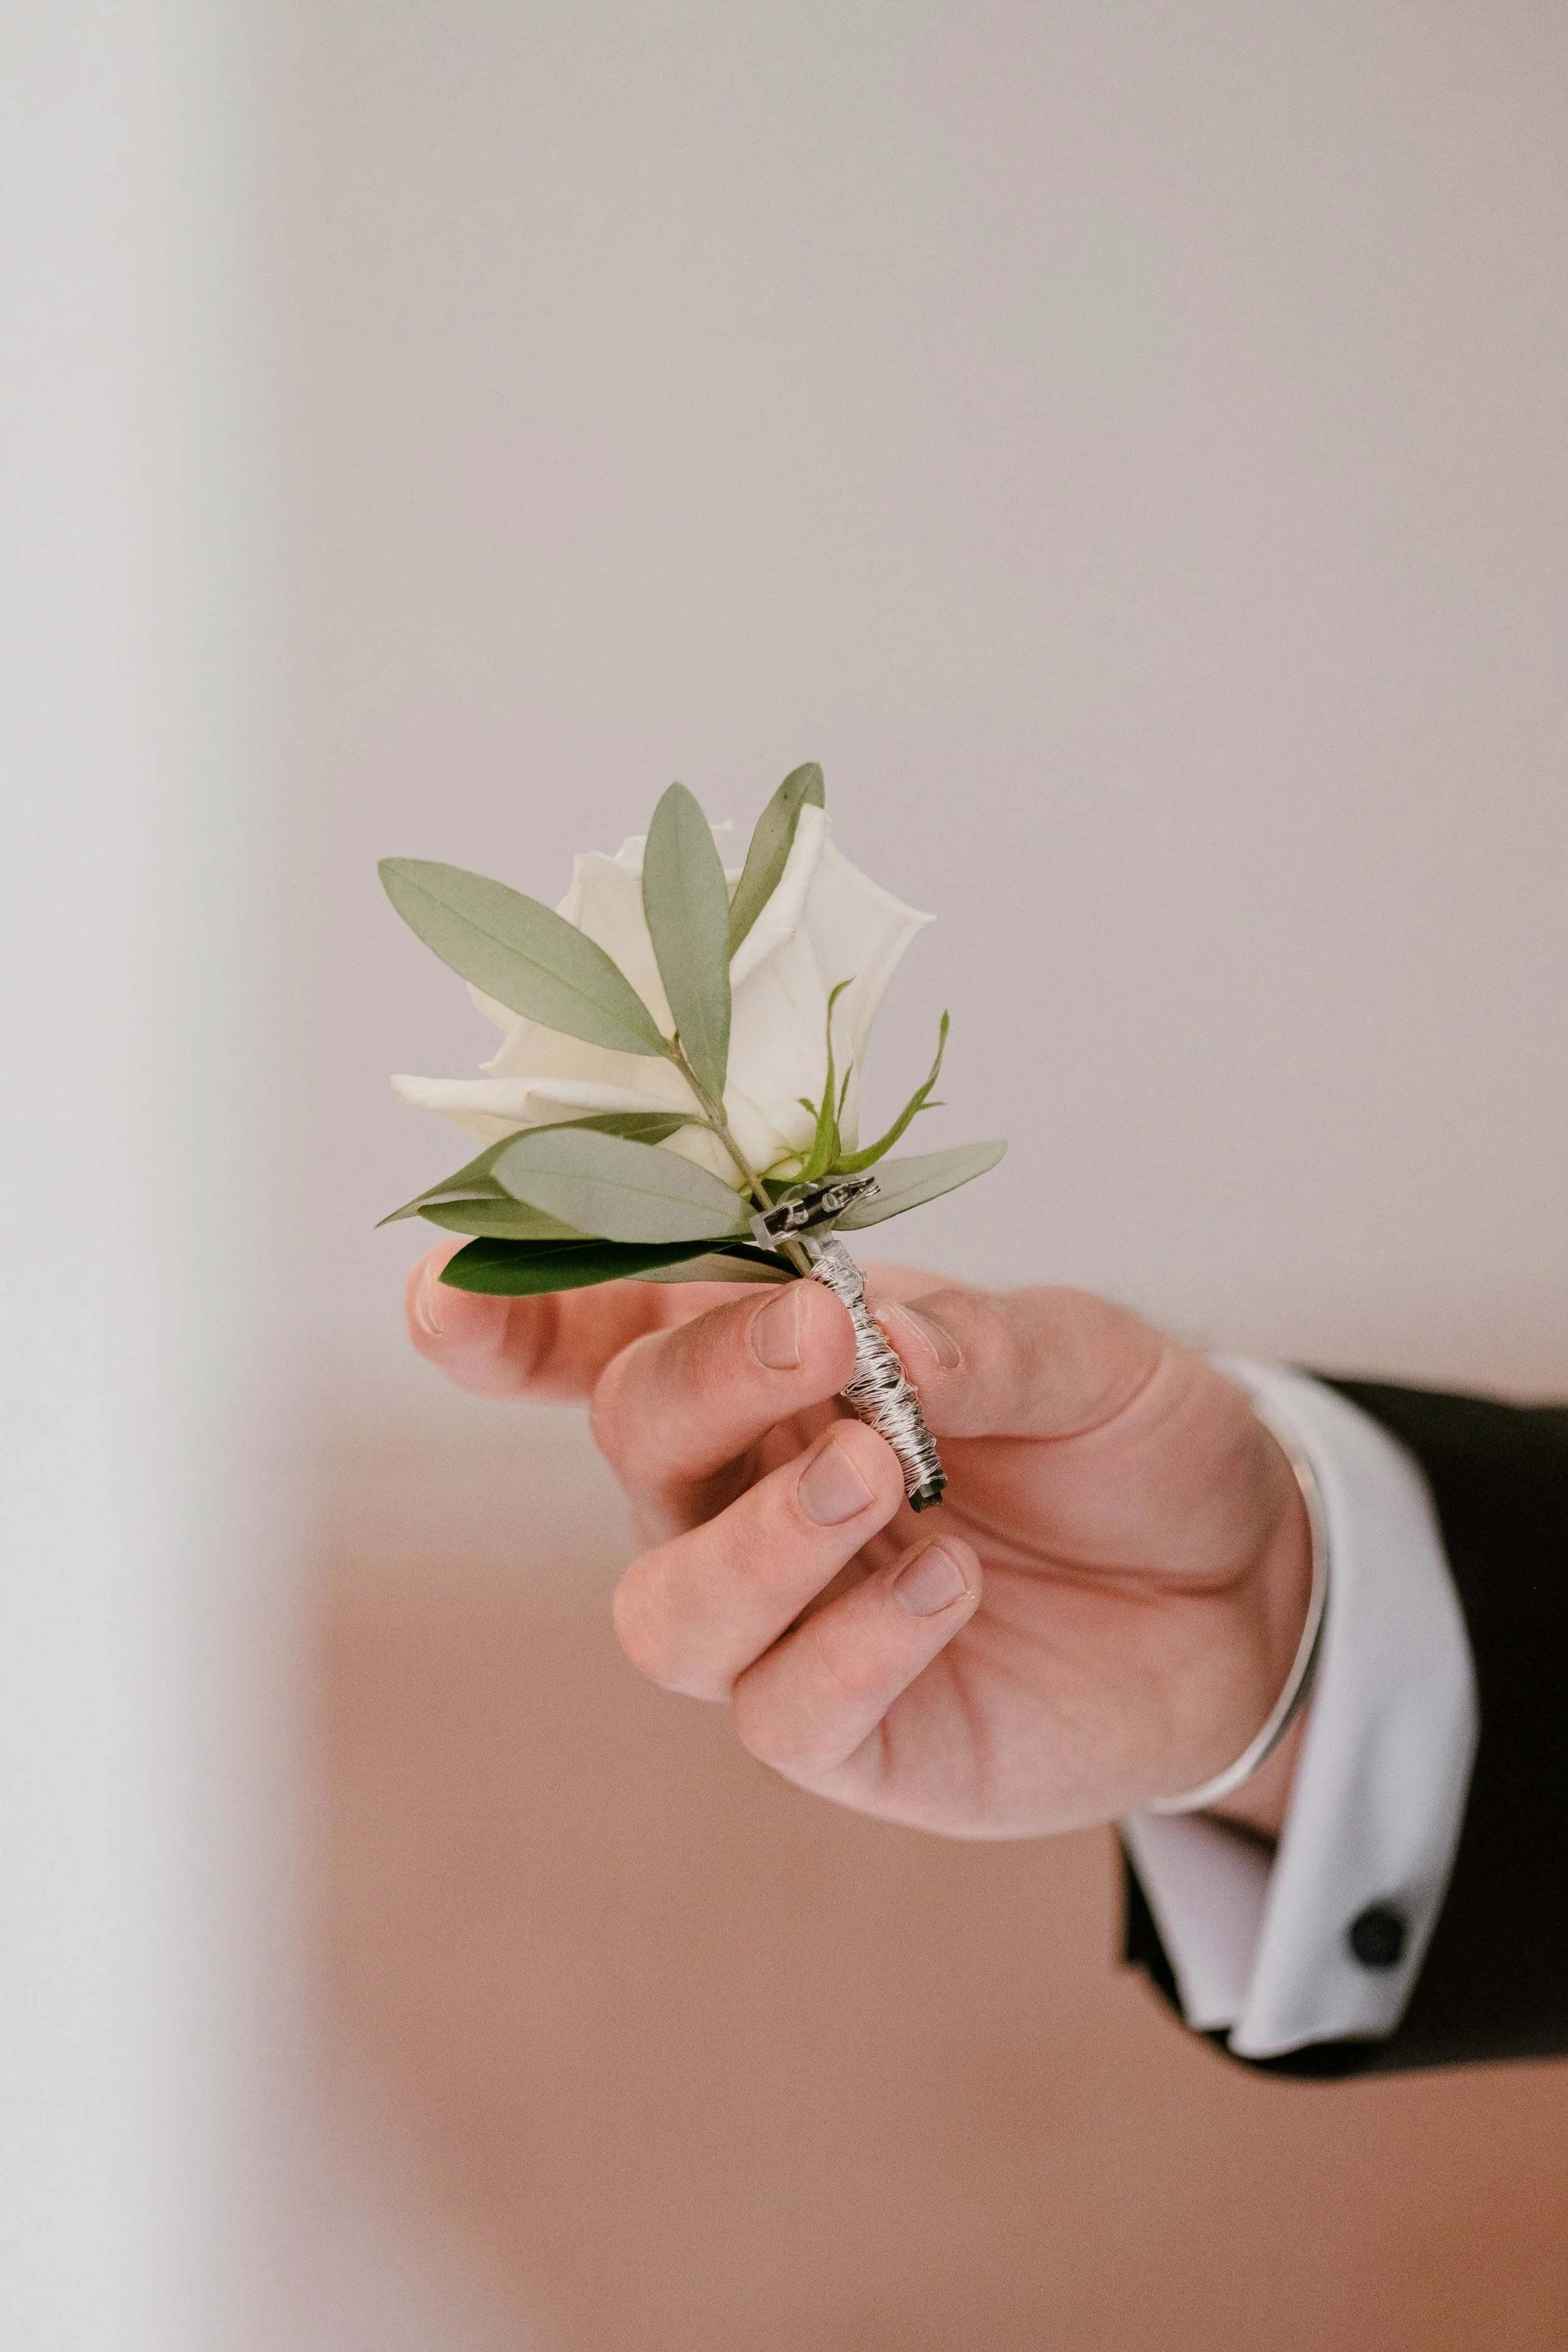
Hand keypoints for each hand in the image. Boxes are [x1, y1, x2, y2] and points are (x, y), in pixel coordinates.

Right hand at [405, 1248, 1312, 1841]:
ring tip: (878, 1479)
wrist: (1248, 1585)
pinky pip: (782, 1713)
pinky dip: (851, 1646)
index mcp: (770, 1364)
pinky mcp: (850, 1734)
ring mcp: (785, 1619)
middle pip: (631, 1439)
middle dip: (705, 1384)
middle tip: (822, 1340)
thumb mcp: (1087, 1357)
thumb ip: (978, 1341)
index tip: (442, 1296)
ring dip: (754, 1541)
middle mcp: (742, 1487)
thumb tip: (878, 1333)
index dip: (507, 1316)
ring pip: (667, 1608)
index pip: (603, 1333)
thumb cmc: (1132, 1442)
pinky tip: (949, 1585)